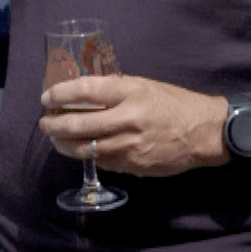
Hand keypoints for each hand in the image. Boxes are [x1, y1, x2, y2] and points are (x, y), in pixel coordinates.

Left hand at [37, 75, 230, 176]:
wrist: (206, 132)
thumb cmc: (174, 103)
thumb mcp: (145, 86)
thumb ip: (115, 89)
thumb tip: (83, 93)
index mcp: (130, 92)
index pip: (85, 90)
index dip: (60, 94)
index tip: (47, 97)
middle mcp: (127, 118)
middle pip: (78, 123)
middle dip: (53, 124)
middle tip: (45, 122)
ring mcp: (129, 145)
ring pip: (84, 148)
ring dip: (63, 144)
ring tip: (55, 139)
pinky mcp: (133, 166)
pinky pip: (101, 161)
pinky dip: (86, 155)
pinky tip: (80, 150)